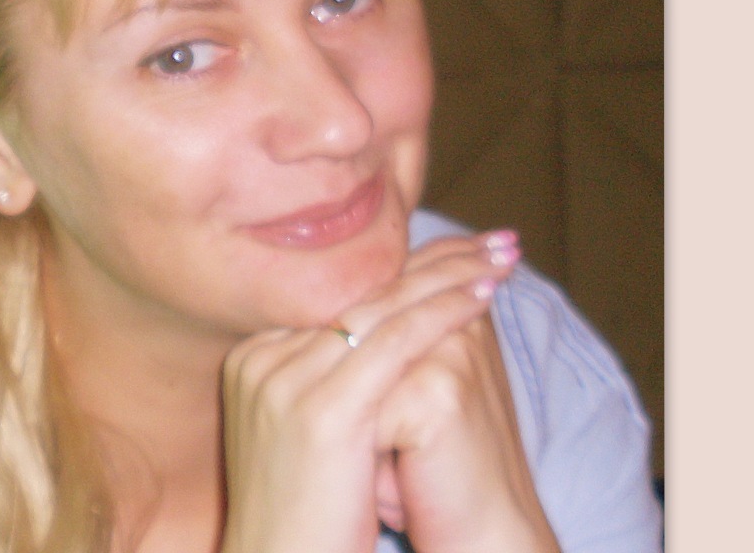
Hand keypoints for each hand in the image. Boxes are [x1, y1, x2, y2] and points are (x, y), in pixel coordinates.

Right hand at [219, 231, 555, 552]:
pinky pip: (394, 342)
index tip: (458, 251)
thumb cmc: (311, 513)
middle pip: (359, 292)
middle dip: (433, 261)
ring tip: (500, 258)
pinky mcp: (321, 411)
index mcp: (253, 359)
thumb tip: (386, 329)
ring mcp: (284, 380)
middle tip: (491, 241)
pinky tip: (482, 296)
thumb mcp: (309, 430)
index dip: (402, 269)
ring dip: (449, 277)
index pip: (340, 294)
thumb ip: (329, 377)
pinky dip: (443, 313)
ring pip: (381, 308)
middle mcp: (260, 359)